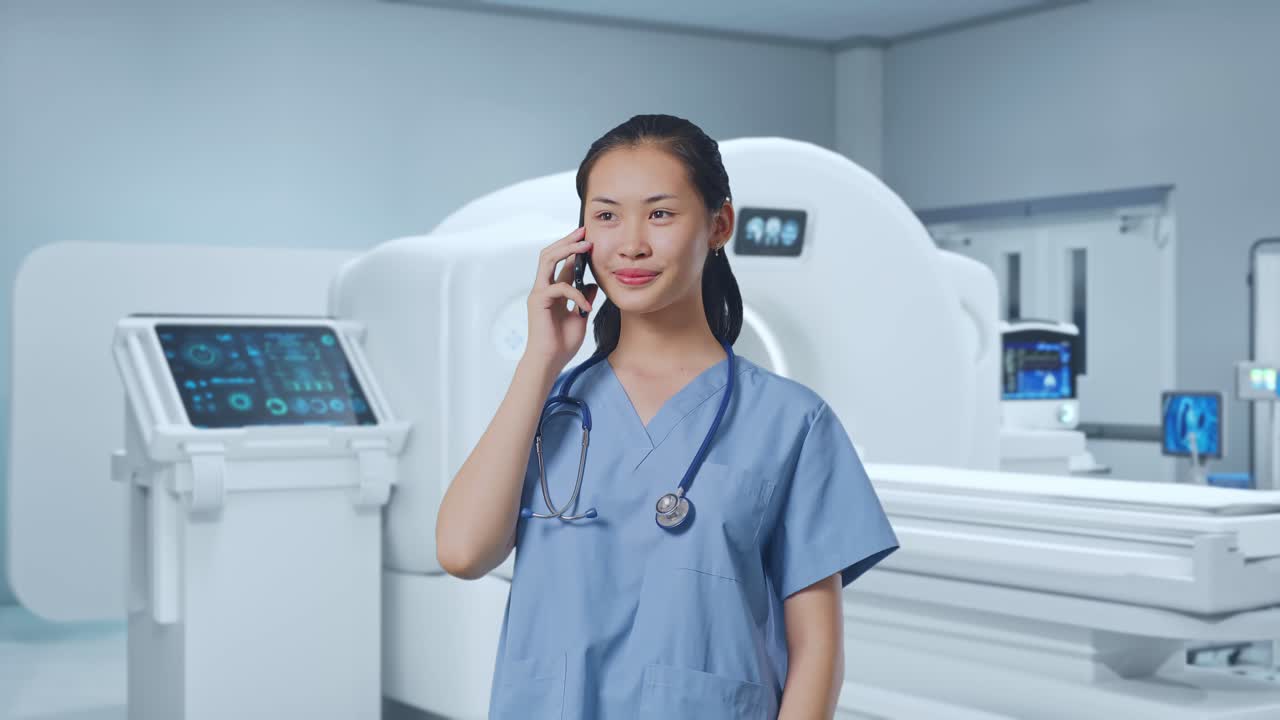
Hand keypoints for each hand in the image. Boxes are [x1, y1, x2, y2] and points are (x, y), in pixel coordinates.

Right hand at [524, 226, 599, 368]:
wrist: (550, 361)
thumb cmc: (562, 344)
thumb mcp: (580, 317)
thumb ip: (584, 299)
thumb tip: (593, 284)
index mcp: (553, 291)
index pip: (561, 263)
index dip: (574, 249)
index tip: (589, 238)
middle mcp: (543, 288)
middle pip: (550, 254)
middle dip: (567, 240)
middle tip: (584, 231)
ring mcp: (539, 293)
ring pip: (547, 260)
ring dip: (567, 249)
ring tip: (585, 246)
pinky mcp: (538, 301)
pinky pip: (559, 288)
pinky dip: (576, 294)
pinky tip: (586, 305)